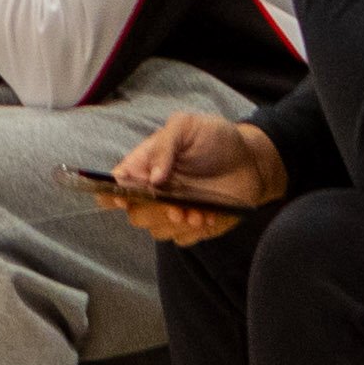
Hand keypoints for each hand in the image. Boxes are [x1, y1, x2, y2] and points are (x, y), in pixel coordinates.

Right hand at [102, 110, 287, 244]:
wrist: (251, 158)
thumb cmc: (215, 137)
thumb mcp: (187, 126)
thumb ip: (165, 145)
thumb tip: (152, 178)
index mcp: (146, 165)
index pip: (117, 184)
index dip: (112, 193)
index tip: (123, 196)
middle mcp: (155, 191)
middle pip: (135, 213)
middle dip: (153, 212)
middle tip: (175, 206)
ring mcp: (174, 209)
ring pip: (158, 230)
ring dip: (176, 224)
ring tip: (198, 212)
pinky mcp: (193, 225)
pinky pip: (183, 238)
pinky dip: (193, 231)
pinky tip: (208, 216)